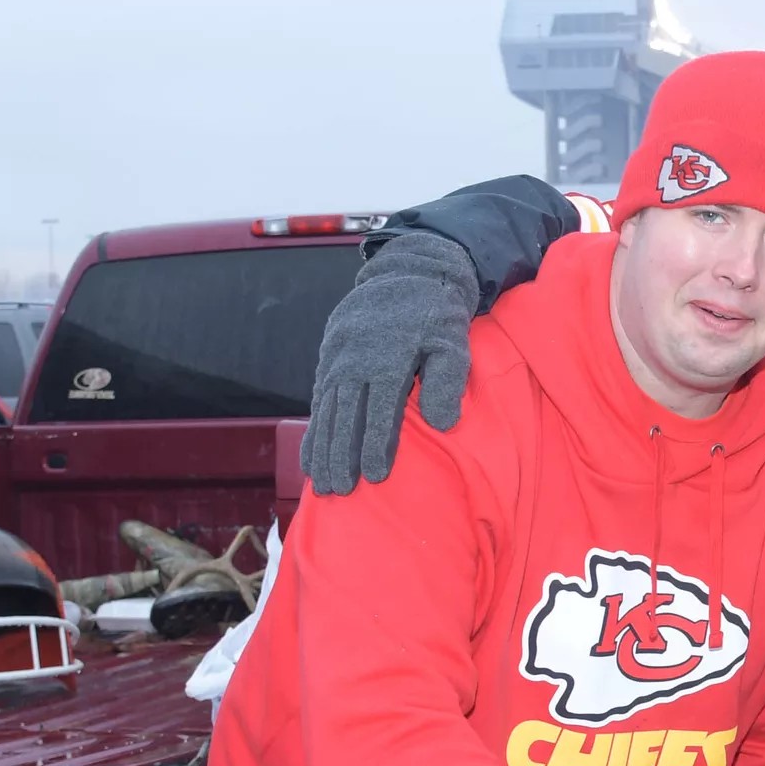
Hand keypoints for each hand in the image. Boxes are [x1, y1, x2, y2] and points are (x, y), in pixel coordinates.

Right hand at [299, 232, 478, 495]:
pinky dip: (315, 428)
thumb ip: (446, 381)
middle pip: (346, 415)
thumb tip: (443, 423)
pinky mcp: (329, 356)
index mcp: (388, 357)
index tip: (374, 476)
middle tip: (340, 492)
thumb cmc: (438, 315)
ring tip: (322, 484)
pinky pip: (319, 398)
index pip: (380, 410)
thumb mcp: (453, 343)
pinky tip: (311, 456)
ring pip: (327, 410)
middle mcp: (355, 358)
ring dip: (323, 448)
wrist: (408, 273)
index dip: (376, 445)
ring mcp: (338, 357)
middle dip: (341, 456)